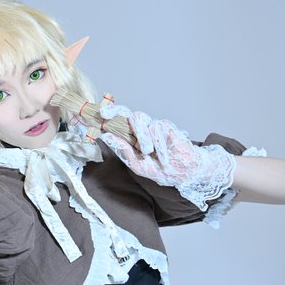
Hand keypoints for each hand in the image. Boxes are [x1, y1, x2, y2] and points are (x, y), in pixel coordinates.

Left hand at [100, 105, 235, 210]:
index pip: (117, 123)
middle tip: (106, 115)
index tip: (101, 114)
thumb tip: (106, 136)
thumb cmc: (159, 169)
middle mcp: (139, 130)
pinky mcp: (166, 126)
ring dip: (142, 136)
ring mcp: (152, 127)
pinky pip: (157, 127)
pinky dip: (159, 143)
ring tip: (148, 151)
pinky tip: (162, 154)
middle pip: (126, 113)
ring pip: (140, 119)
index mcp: (130, 138)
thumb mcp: (138, 166)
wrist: (183, 173)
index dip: (109, 116)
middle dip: (115, 111)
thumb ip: (124, 152)